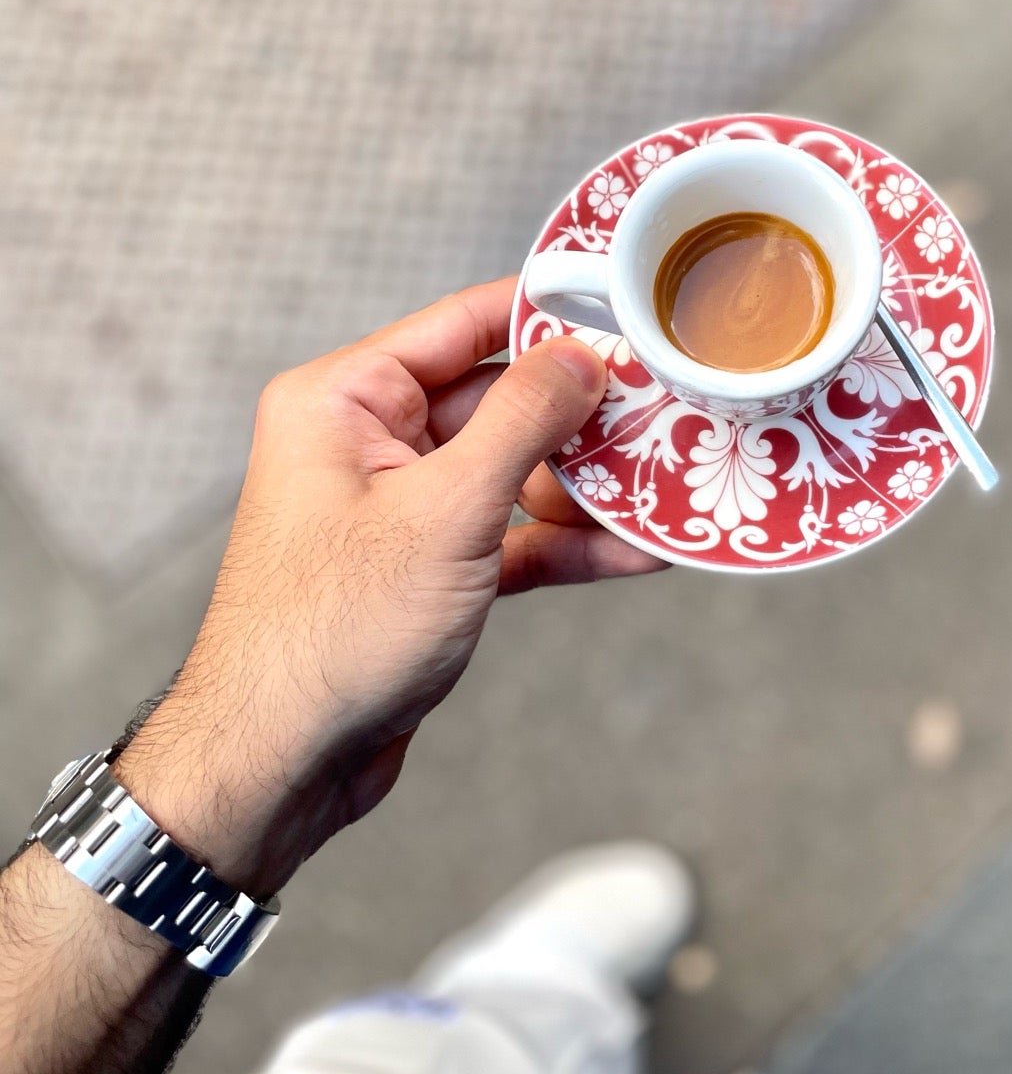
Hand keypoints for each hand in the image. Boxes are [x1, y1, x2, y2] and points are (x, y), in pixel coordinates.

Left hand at [112, 281, 659, 897]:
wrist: (281, 763)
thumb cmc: (330, 635)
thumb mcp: (444, 512)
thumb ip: (521, 422)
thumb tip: (581, 357)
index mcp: (343, 399)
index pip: (463, 324)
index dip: (548, 315)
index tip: (626, 310)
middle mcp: (366, 441)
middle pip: (499, 398)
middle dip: (583, 415)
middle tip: (668, 412)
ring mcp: (399, 507)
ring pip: (514, 470)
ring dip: (586, 486)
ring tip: (665, 486)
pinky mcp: (428, 567)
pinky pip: (511, 534)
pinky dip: (566, 543)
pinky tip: (635, 550)